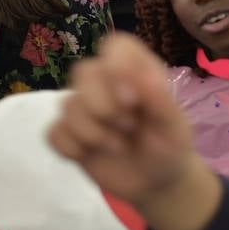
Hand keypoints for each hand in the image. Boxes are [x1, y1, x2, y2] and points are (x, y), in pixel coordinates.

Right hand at [49, 35, 211, 225]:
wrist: (157, 184)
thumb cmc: (169, 146)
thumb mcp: (174, 127)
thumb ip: (161, 101)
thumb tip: (143, 76)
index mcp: (135, 71)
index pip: (115, 45)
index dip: (116, 66)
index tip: (130, 100)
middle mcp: (106, 84)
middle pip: (83, 71)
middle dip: (103, 105)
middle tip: (129, 127)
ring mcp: (85, 109)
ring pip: (67, 105)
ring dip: (93, 132)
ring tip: (119, 147)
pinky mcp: (69, 135)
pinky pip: (53, 133)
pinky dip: (71, 148)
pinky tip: (91, 156)